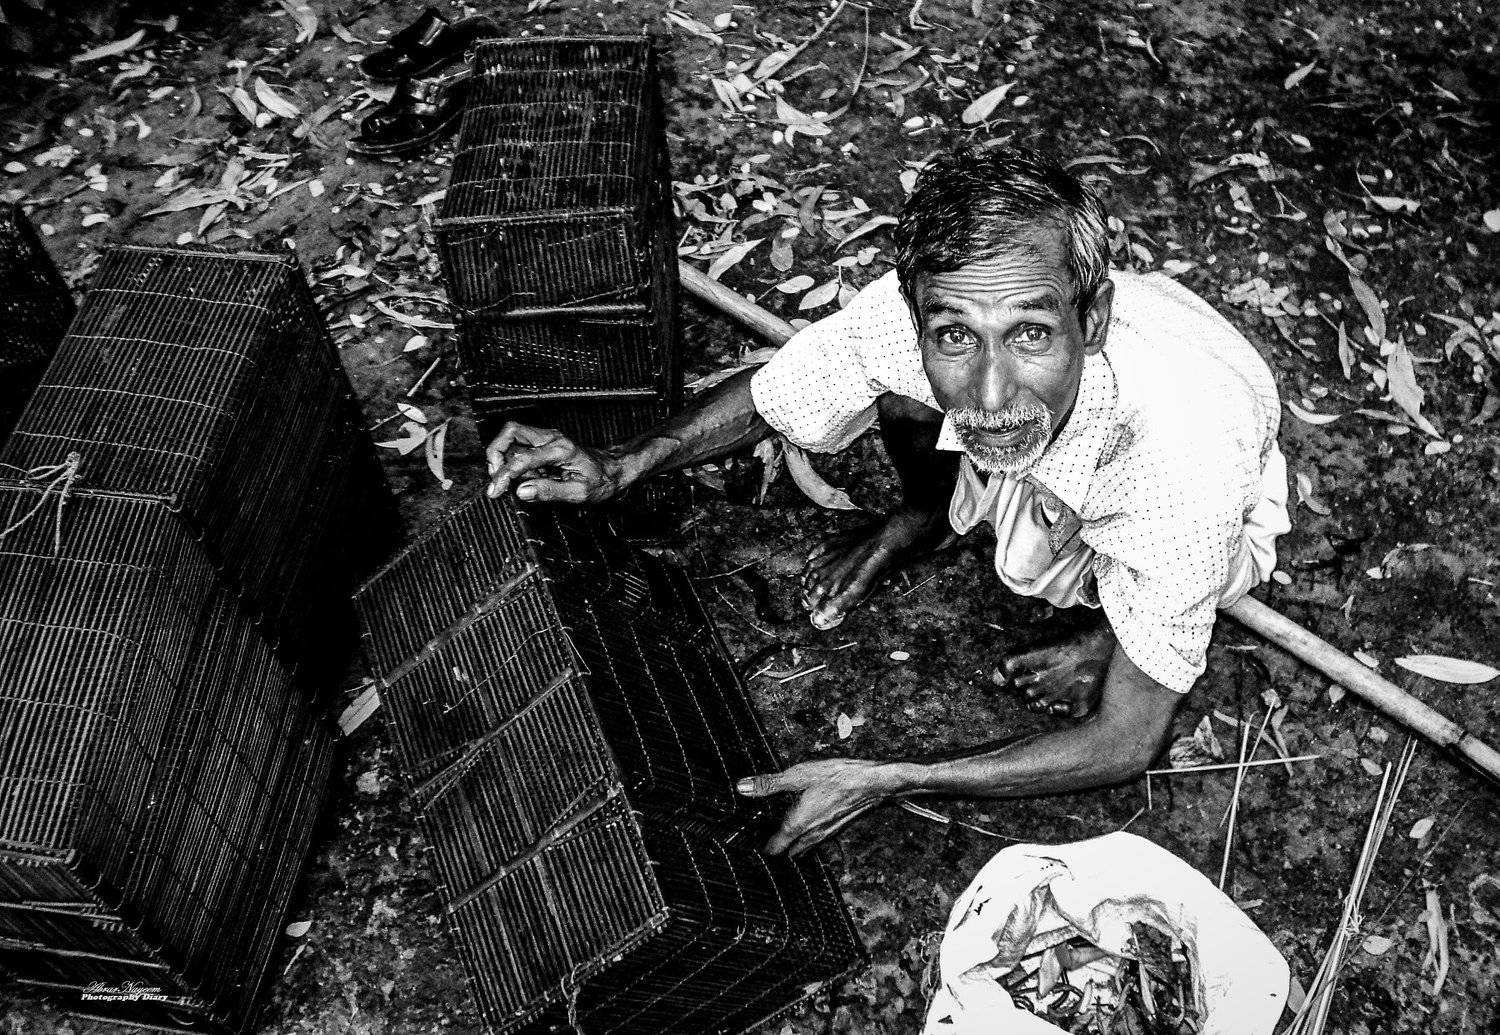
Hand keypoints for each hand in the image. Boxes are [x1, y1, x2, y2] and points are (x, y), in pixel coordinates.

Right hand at [485, 422, 623, 503]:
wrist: (613, 470)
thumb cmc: (600, 481)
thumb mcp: (579, 494)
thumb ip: (549, 492)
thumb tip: (521, 491)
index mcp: (561, 450)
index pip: (522, 458)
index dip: (504, 475)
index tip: (495, 491)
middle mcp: (552, 438)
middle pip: (510, 431)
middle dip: (495, 452)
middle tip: (495, 477)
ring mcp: (547, 438)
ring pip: (512, 436)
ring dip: (502, 456)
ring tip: (509, 479)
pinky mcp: (544, 443)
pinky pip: (520, 445)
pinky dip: (512, 459)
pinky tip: (523, 476)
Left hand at [736, 758, 895, 856]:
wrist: (874, 783)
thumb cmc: (838, 777)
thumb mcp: (799, 775)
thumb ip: (769, 784)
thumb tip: (742, 787)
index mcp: (797, 825)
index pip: (773, 849)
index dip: (759, 853)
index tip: (747, 852)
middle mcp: (811, 836)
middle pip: (787, 855)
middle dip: (773, 855)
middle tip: (758, 850)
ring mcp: (825, 835)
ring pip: (802, 851)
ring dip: (789, 850)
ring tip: (777, 843)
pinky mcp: (835, 829)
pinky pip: (814, 843)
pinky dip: (804, 842)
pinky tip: (802, 830)